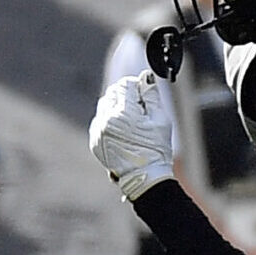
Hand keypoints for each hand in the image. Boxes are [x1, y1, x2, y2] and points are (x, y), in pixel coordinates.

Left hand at [88, 72, 173, 199]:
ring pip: (104, 106)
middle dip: (125, 96)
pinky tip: (122, 132)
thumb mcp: (160, 119)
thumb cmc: (156, 149)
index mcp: (124, 114)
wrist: (144, 178)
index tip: (144, 95)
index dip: (136, 86)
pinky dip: (109, 121)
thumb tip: (146, 76)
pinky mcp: (95, 141)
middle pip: (112, 92)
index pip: (124, 85)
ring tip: (131, 122)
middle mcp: (106, 121)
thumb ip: (151, 95)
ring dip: (116, 107)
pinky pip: (99, 121)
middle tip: (139, 109)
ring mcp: (98, 132)